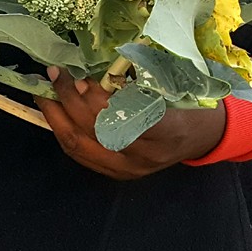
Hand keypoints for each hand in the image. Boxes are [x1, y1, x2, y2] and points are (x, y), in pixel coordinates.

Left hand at [36, 67, 226, 179]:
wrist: (206, 136)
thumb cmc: (191, 104)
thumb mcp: (172, 86)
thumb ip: (132, 84)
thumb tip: (87, 79)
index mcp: (166, 130)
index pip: (119, 118)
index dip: (92, 99)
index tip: (77, 78)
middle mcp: (145, 156)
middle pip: (93, 134)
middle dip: (67, 103)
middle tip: (54, 76)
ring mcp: (130, 169)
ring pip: (80, 148)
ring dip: (56, 119)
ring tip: (45, 94)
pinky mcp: (119, 173)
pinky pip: (82, 155)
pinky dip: (65, 132)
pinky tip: (56, 114)